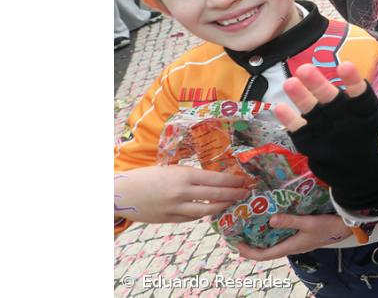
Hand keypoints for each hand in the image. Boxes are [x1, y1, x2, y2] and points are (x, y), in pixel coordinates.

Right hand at [114, 165, 249, 223]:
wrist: (121, 192)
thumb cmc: (145, 176)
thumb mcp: (170, 168)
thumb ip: (189, 175)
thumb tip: (211, 177)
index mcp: (183, 175)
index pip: (216, 179)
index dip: (233, 181)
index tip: (244, 181)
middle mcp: (182, 192)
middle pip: (215, 195)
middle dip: (234, 194)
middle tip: (246, 193)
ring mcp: (176, 208)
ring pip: (206, 211)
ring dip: (221, 207)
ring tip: (232, 203)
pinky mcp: (169, 219)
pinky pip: (191, 218)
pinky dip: (202, 214)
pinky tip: (210, 210)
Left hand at [234, 213, 351, 260]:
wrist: (348, 226)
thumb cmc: (329, 226)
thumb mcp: (309, 222)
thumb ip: (290, 221)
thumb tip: (270, 220)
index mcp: (291, 247)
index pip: (264, 255)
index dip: (248, 251)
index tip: (235, 244)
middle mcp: (292, 246)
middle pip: (267, 250)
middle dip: (251, 244)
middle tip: (239, 233)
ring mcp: (297, 241)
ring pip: (274, 243)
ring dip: (261, 237)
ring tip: (251, 226)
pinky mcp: (302, 235)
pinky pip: (282, 236)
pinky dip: (273, 230)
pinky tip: (271, 220)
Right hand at [275, 62, 377, 208]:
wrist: (370, 180)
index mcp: (367, 113)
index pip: (361, 94)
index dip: (353, 81)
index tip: (345, 67)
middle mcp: (344, 115)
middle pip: (330, 97)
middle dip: (318, 83)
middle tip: (304, 69)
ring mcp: (327, 128)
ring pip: (312, 110)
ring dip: (301, 97)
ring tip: (290, 83)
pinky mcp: (314, 143)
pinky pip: (300, 132)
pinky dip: (290, 122)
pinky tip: (280, 109)